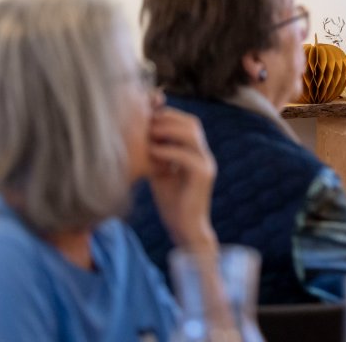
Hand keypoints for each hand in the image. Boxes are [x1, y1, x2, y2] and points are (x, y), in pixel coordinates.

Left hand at [147, 107, 217, 252]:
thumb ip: (157, 155)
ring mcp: (206, 165)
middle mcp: (205, 155)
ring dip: (169, 130)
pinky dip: (168, 151)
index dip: (169, 115)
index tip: (147, 116)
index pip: (188, 123)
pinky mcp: (203, 176)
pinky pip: (187, 156)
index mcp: (197, 153)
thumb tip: (139, 138)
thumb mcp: (161, 172)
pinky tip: (153, 152)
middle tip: (147, 122)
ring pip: (192, 135)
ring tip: (149, 133)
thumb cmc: (172, 203)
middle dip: (169, 118)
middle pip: (192, 124)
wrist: (185, 229)